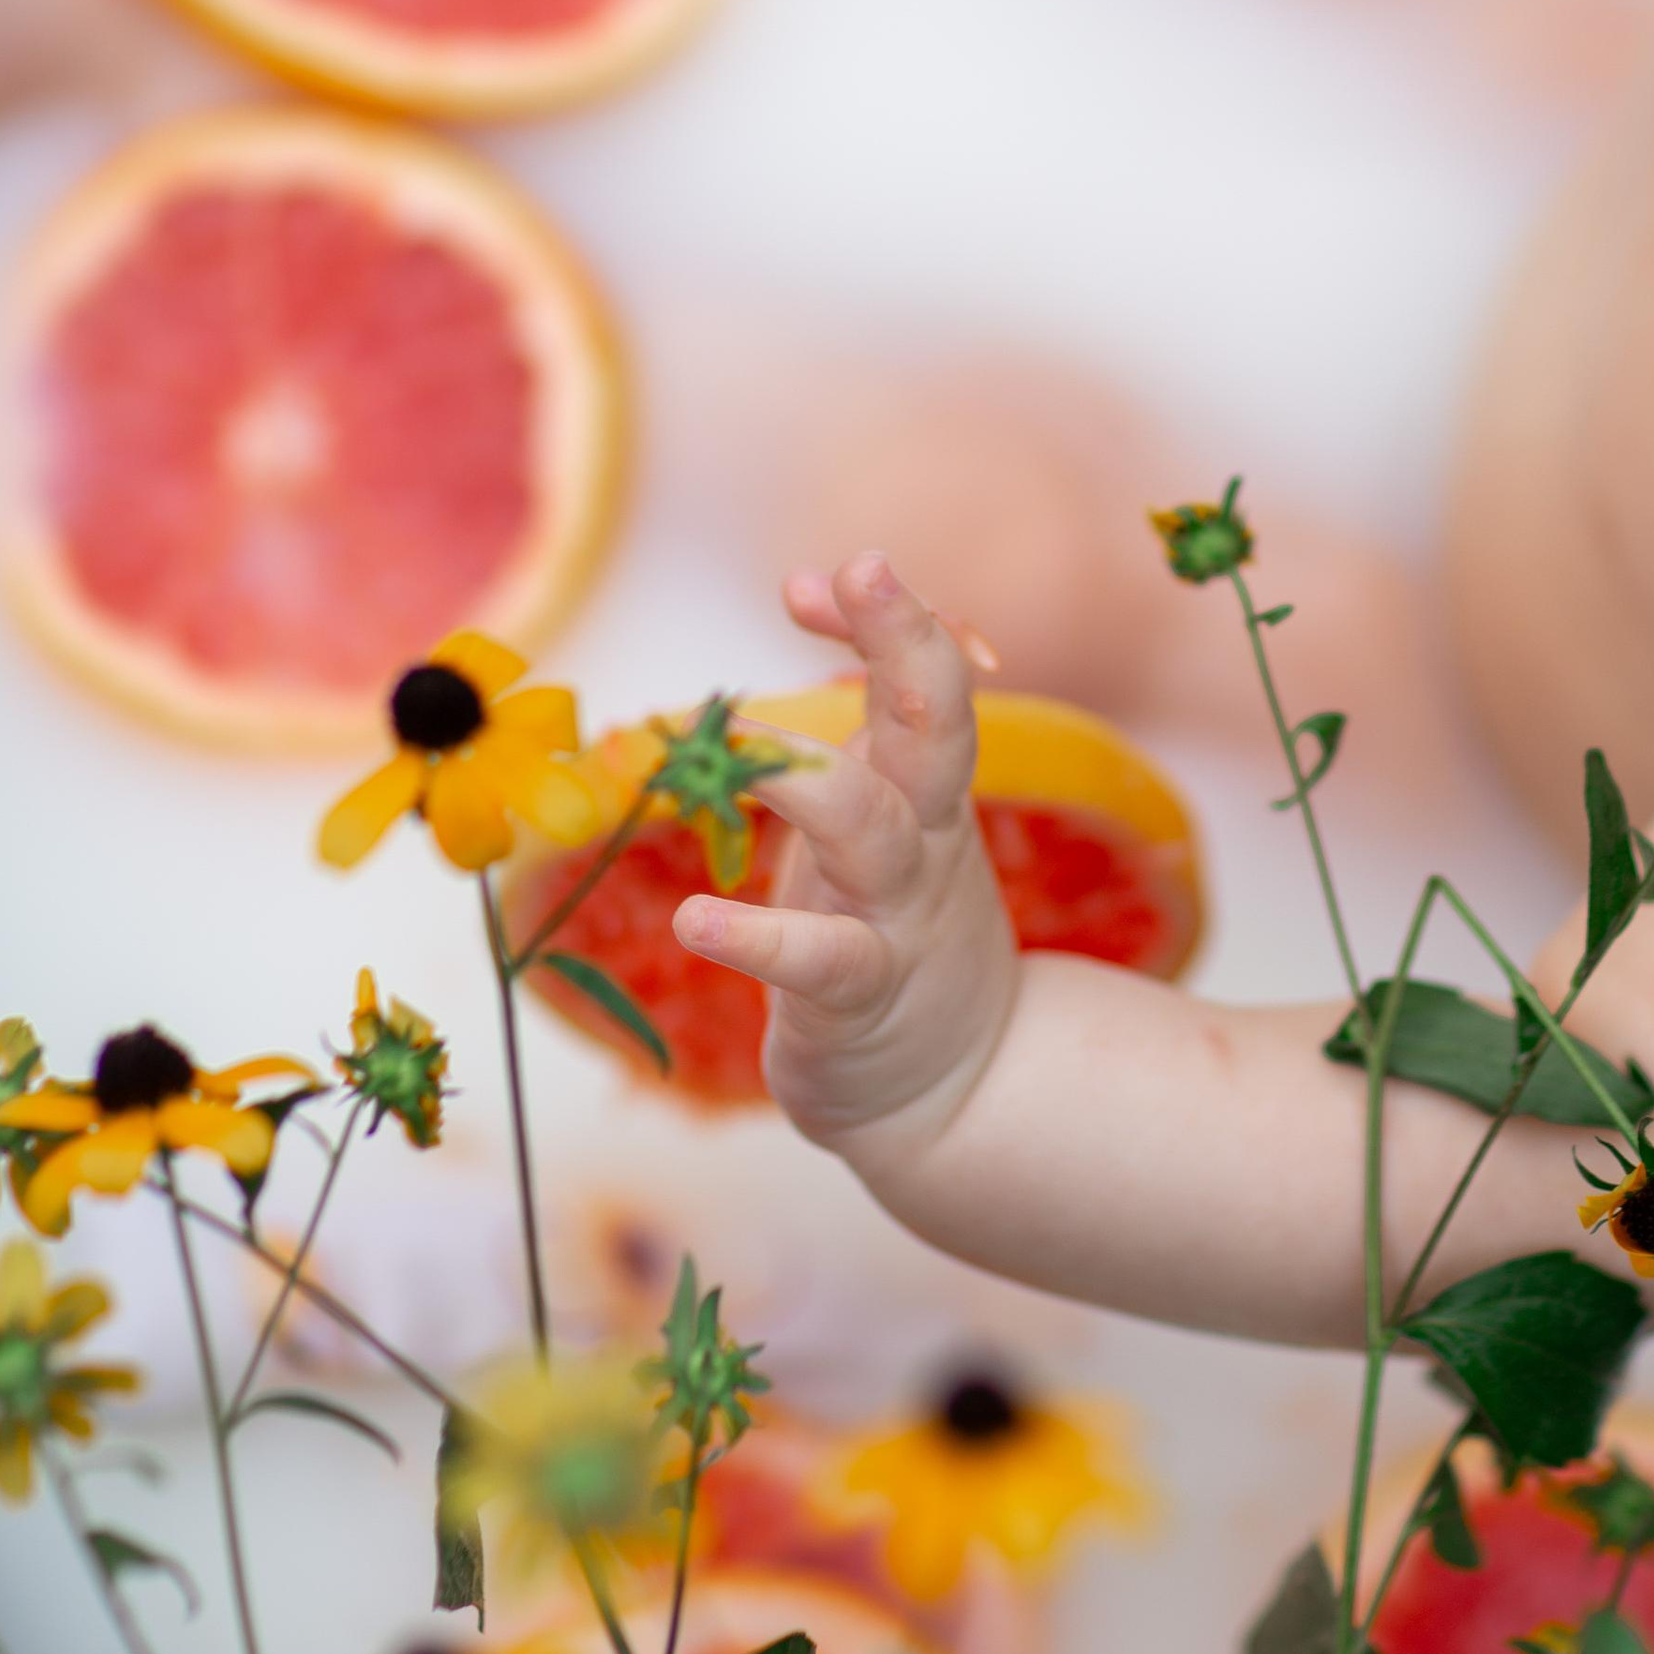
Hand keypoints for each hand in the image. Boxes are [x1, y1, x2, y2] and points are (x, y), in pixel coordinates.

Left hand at [671, 552, 1019, 1155]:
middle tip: (866, 568)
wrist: (956, 1085)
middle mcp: (926, 837)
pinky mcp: (859, 999)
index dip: (891, 615)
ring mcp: (897, 918)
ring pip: (874, 831)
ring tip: (738, 749)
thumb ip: (857, 696)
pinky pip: (821, 962)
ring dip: (810, 780)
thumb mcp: (890, 797)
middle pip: (937, 726)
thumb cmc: (898, 915)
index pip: (932, 675)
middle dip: (907, 642)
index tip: (821, 581)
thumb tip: (809, 583)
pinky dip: (760, 938)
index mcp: (929, 786)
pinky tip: (697, 920)